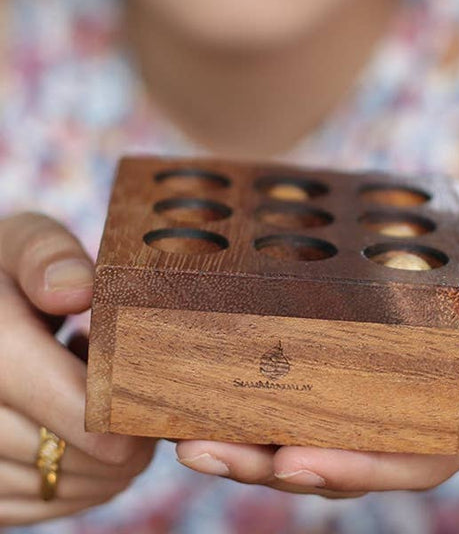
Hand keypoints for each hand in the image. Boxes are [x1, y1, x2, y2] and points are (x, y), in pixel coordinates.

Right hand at [0, 213, 155, 524]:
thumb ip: (48, 255)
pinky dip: (76, 485)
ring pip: (50, 484)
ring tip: (115, 421)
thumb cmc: (6, 276)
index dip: (117, 410)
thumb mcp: (23, 243)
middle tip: (151, 417)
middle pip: (60, 449)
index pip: (62, 396)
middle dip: (120, 442)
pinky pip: (34, 505)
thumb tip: (76, 290)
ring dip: (103, 465)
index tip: (155, 408)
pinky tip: (85, 445)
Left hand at [175, 216, 458, 496]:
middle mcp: (429, 412)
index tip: (299, 461)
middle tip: (206, 450)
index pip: (423, 447)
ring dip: (257, 445)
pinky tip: (212, 397)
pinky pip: (319, 401)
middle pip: (355, 457)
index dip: (362, 462)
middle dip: (280, 460)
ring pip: (326, 439)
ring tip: (190, 435)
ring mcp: (394, 398)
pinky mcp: (368, 374)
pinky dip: (267, 407)